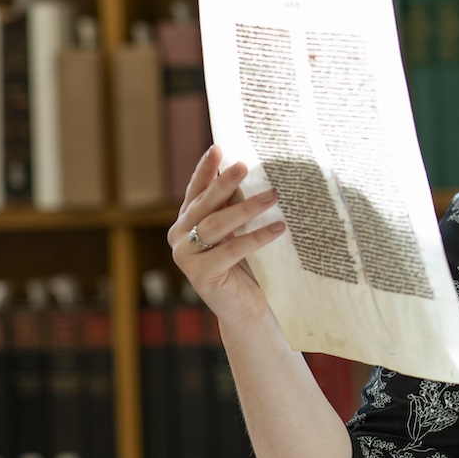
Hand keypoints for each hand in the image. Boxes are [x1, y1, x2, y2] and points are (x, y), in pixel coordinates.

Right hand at [168, 145, 285, 324]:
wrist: (246, 309)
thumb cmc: (247, 267)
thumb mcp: (239, 230)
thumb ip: (236, 207)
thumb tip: (251, 173)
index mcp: (187, 222)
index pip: (196, 191)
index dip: (206, 170)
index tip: (218, 148)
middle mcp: (179, 236)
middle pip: (205, 204)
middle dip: (225, 183)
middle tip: (244, 165)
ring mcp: (185, 256)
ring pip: (216, 224)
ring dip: (247, 208)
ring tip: (274, 195)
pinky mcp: (200, 274)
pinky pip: (231, 249)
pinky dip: (256, 237)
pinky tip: (279, 228)